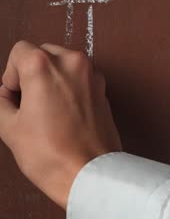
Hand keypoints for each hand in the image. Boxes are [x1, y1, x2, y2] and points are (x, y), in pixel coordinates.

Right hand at [0, 41, 121, 208]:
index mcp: (45, 65)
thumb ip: (2, 101)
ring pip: (64, 64)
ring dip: (52, 79)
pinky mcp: (104, 89)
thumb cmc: (51, 153)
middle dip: (32, 73)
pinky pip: (81, 78)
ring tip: (47, 110)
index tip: (14, 96)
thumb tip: (6, 95)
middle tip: (28, 102)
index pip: (19, 51)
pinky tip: (64, 113)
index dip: (11, 75)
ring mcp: (93, 75)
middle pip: (44, 53)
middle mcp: (73, 63)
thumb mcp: (10, 126)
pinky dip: (70, 87)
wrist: (89, 172)